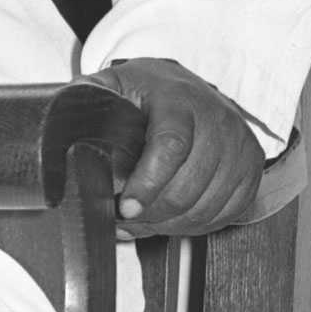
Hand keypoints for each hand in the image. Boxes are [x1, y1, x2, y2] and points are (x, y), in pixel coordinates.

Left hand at [93, 57, 264, 232]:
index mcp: (179, 99)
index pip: (171, 145)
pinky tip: (169, 220)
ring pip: (206, 205)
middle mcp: (217, 120)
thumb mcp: (114, 86)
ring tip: (140, 222)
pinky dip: (194, 225)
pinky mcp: (251, 169)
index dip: (147, 183)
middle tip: (123, 220)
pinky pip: (225, 212)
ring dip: (169, 224)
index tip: (125, 208)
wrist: (190, 90)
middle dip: (151, 213)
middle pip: (188, 185)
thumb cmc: (148, 94)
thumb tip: (59, 122)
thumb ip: (87, 100)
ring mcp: (239, 145)